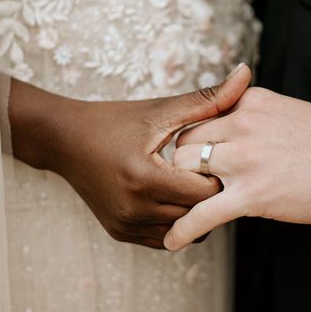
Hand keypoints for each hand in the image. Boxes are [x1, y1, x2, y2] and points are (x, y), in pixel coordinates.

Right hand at [8, 66, 251, 248]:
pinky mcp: (120, 233)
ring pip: (183, 231)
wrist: (65, 140)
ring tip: (188, 183)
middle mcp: (134, 208)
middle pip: (197, 214)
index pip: (206, 192)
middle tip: (208, 171)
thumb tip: (245, 73)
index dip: (218, 174)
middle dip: (208, 194)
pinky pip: (164, 238)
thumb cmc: (114, 120)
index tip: (215, 156)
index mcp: (145, 177)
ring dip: (192, 211)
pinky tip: (169, 195)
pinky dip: (173, 221)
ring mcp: (126, 225)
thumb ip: (207, 99)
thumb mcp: (160, 110)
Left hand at [166, 67, 310, 249]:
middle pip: (185, 142)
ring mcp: (246, 159)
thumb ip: (250, 114)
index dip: (191, 139)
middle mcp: (242, 125)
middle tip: (184, 183)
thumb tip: (227, 122)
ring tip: (175, 207)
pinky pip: (204, 212)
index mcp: (249, 103)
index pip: (199, 117)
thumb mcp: (284, 109)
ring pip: (186, 171)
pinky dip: (184, 229)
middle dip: (181, 164)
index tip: (186, 155)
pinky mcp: (253, 194)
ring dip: (181, 191)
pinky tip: (172, 241)